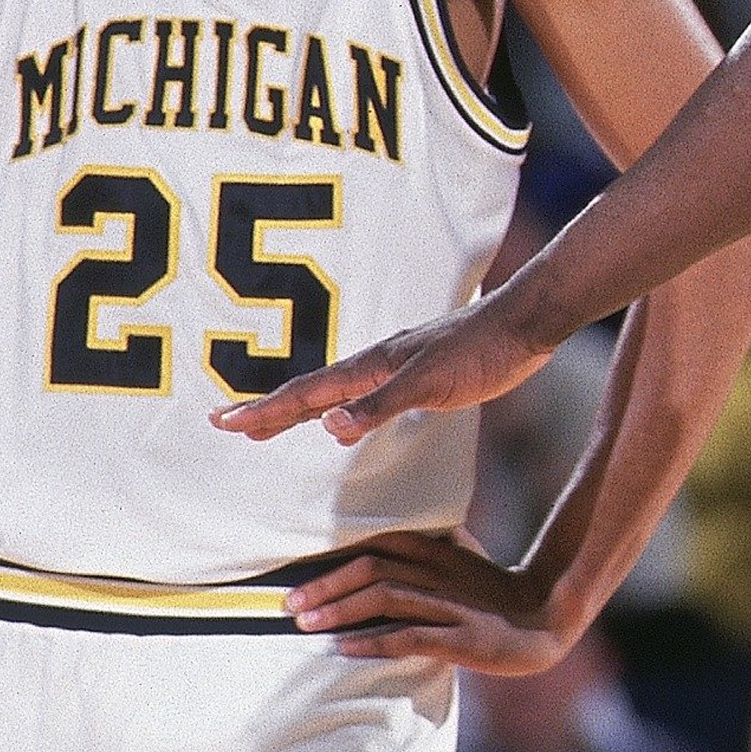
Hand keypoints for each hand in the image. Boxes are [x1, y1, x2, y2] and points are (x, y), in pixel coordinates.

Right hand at [214, 304, 552, 446]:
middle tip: (227, 423)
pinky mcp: (419, 377)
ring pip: (334, 393)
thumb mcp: (430, 384)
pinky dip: (339, 411)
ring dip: (299, 410)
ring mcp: (396, 370)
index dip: (267, 411)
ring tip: (268, 424)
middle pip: (310, 392)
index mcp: (372, 367)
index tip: (225, 423)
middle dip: (268, 409)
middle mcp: (377, 366)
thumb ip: (380, 406)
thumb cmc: (481, 352)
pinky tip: (341, 420)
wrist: (525, 326)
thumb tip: (327, 425)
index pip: (307, 393)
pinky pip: (363, 398)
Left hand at [288, 529, 569, 672]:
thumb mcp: (462, 560)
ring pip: (385, 598)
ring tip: (306, 624)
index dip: (334, 555)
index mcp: (437, 551)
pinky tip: (344, 649)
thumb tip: (386, 542)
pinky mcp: (460, 638)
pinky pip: (409, 637)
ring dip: (340, 610)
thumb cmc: (494, 593)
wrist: (545, 621)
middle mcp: (439, 572)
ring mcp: (450, 605)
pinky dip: (372, 642)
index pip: (377, 541)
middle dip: (326, 584)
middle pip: (372, 567)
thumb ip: (427, 548)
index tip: (298, 571)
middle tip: (288, 604)